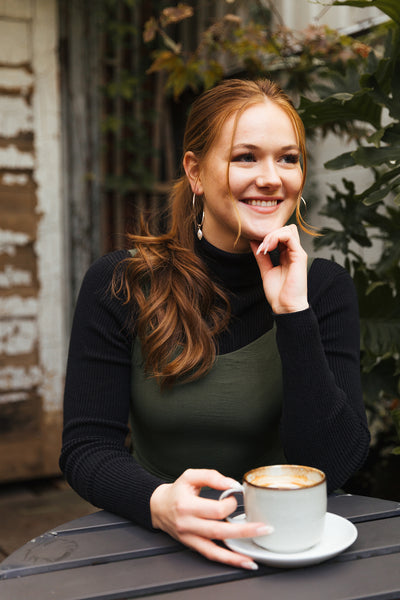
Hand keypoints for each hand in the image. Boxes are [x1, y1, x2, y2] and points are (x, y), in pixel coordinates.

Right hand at [150, 468, 271, 569]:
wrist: (158, 506)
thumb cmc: (177, 491)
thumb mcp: (191, 476)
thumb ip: (212, 477)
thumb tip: (232, 483)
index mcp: (187, 505)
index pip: (215, 510)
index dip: (230, 503)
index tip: (235, 497)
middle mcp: (187, 524)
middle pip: (219, 530)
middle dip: (244, 531)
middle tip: (264, 528)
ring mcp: (190, 537)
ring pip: (215, 548)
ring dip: (237, 553)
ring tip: (255, 555)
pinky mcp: (192, 545)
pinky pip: (211, 555)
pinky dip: (228, 560)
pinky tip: (243, 562)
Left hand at [250, 224, 308, 313]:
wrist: (285, 306)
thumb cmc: (278, 293)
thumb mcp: (266, 270)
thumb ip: (261, 257)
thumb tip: (253, 242)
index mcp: (287, 255)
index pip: (280, 235)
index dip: (267, 236)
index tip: (256, 248)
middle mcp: (294, 252)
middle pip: (286, 229)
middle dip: (270, 233)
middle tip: (260, 246)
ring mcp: (298, 253)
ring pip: (288, 229)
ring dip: (272, 234)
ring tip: (264, 247)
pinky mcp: (300, 256)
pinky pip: (290, 237)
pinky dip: (276, 237)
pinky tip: (268, 248)